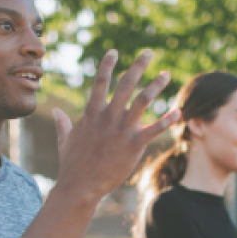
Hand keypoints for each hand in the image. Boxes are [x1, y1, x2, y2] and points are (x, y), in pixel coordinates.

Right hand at [52, 49, 178, 202]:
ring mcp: (121, 130)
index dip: (107, 65)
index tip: (114, 51)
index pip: (100, 82)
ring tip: (166, 74)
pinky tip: (179, 112)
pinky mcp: (134, 145)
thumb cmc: (72, 164)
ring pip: (142, 100)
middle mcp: (108, 117)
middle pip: (125, 84)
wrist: (80, 186)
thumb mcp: (65, 139)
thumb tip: (57, 112)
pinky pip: (154, 129)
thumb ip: (63, 123)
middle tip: (149, 52)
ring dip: (156, 85)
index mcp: (92, 113)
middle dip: (138, 66)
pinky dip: (168, 120)